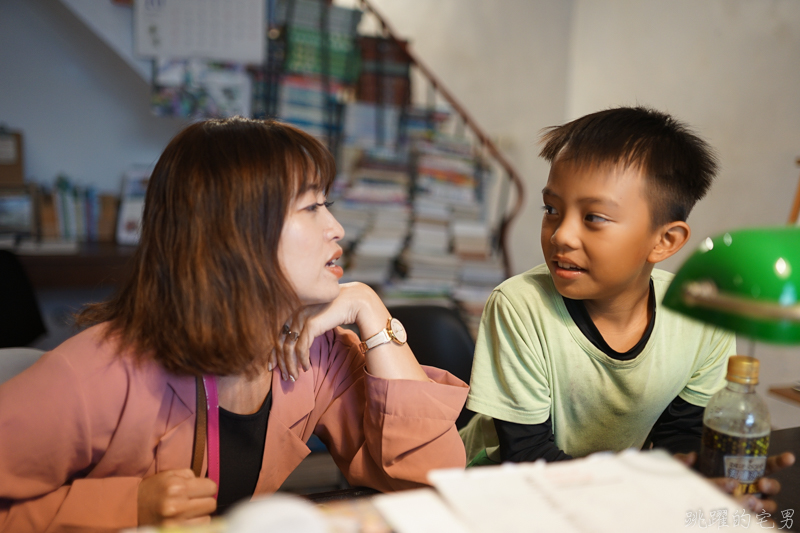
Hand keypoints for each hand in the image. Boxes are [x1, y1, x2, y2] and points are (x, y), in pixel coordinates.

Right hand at [137, 468, 217, 525]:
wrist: (130, 508)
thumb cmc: (153, 489)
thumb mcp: (169, 475)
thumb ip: (190, 475)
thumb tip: (207, 484)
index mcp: (177, 487)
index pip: (211, 487)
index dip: (206, 487)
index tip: (200, 489)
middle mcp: (177, 506)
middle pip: (211, 504)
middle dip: (205, 500)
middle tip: (193, 500)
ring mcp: (175, 524)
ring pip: (207, 518)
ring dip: (200, 515)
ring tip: (187, 511)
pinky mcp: (173, 532)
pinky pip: (198, 529)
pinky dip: (194, 524)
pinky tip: (184, 520)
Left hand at [272, 282, 383, 380]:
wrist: (356, 301)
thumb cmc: (339, 310)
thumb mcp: (318, 320)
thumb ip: (307, 329)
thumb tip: (300, 346)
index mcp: (294, 312)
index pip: (278, 335)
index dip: (273, 353)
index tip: (272, 367)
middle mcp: (295, 313)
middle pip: (280, 343)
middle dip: (281, 363)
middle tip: (285, 377)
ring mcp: (302, 318)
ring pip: (288, 347)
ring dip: (291, 365)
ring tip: (295, 377)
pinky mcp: (311, 324)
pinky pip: (301, 347)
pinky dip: (302, 360)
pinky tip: (306, 367)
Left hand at [675, 451, 795, 512]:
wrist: (683, 504)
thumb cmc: (692, 482)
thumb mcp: (683, 470)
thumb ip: (683, 461)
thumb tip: (691, 456)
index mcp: (743, 470)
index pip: (766, 464)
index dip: (779, 461)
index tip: (789, 458)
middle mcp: (751, 487)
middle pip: (771, 486)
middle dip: (770, 484)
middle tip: (760, 483)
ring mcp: (750, 504)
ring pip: (767, 505)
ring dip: (764, 504)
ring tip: (754, 503)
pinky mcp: (745, 517)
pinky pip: (760, 521)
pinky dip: (766, 522)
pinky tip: (766, 523)